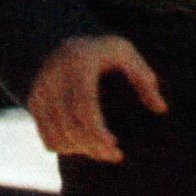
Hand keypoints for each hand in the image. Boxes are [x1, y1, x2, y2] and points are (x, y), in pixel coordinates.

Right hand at [26, 35, 166, 162]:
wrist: (66, 39)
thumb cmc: (103, 50)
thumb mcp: (126, 54)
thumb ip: (144, 79)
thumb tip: (161, 108)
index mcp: (79, 63)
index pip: (84, 107)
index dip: (97, 132)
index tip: (115, 147)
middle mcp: (54, 75)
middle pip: (69, 125)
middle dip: (92, 147)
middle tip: (114, 156)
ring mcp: (41, 89)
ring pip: (56, 134)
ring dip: (79, 151)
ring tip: (101, 151)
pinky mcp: (34, 101)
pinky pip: (46, 136)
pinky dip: (64, 148)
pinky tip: (83, 147)